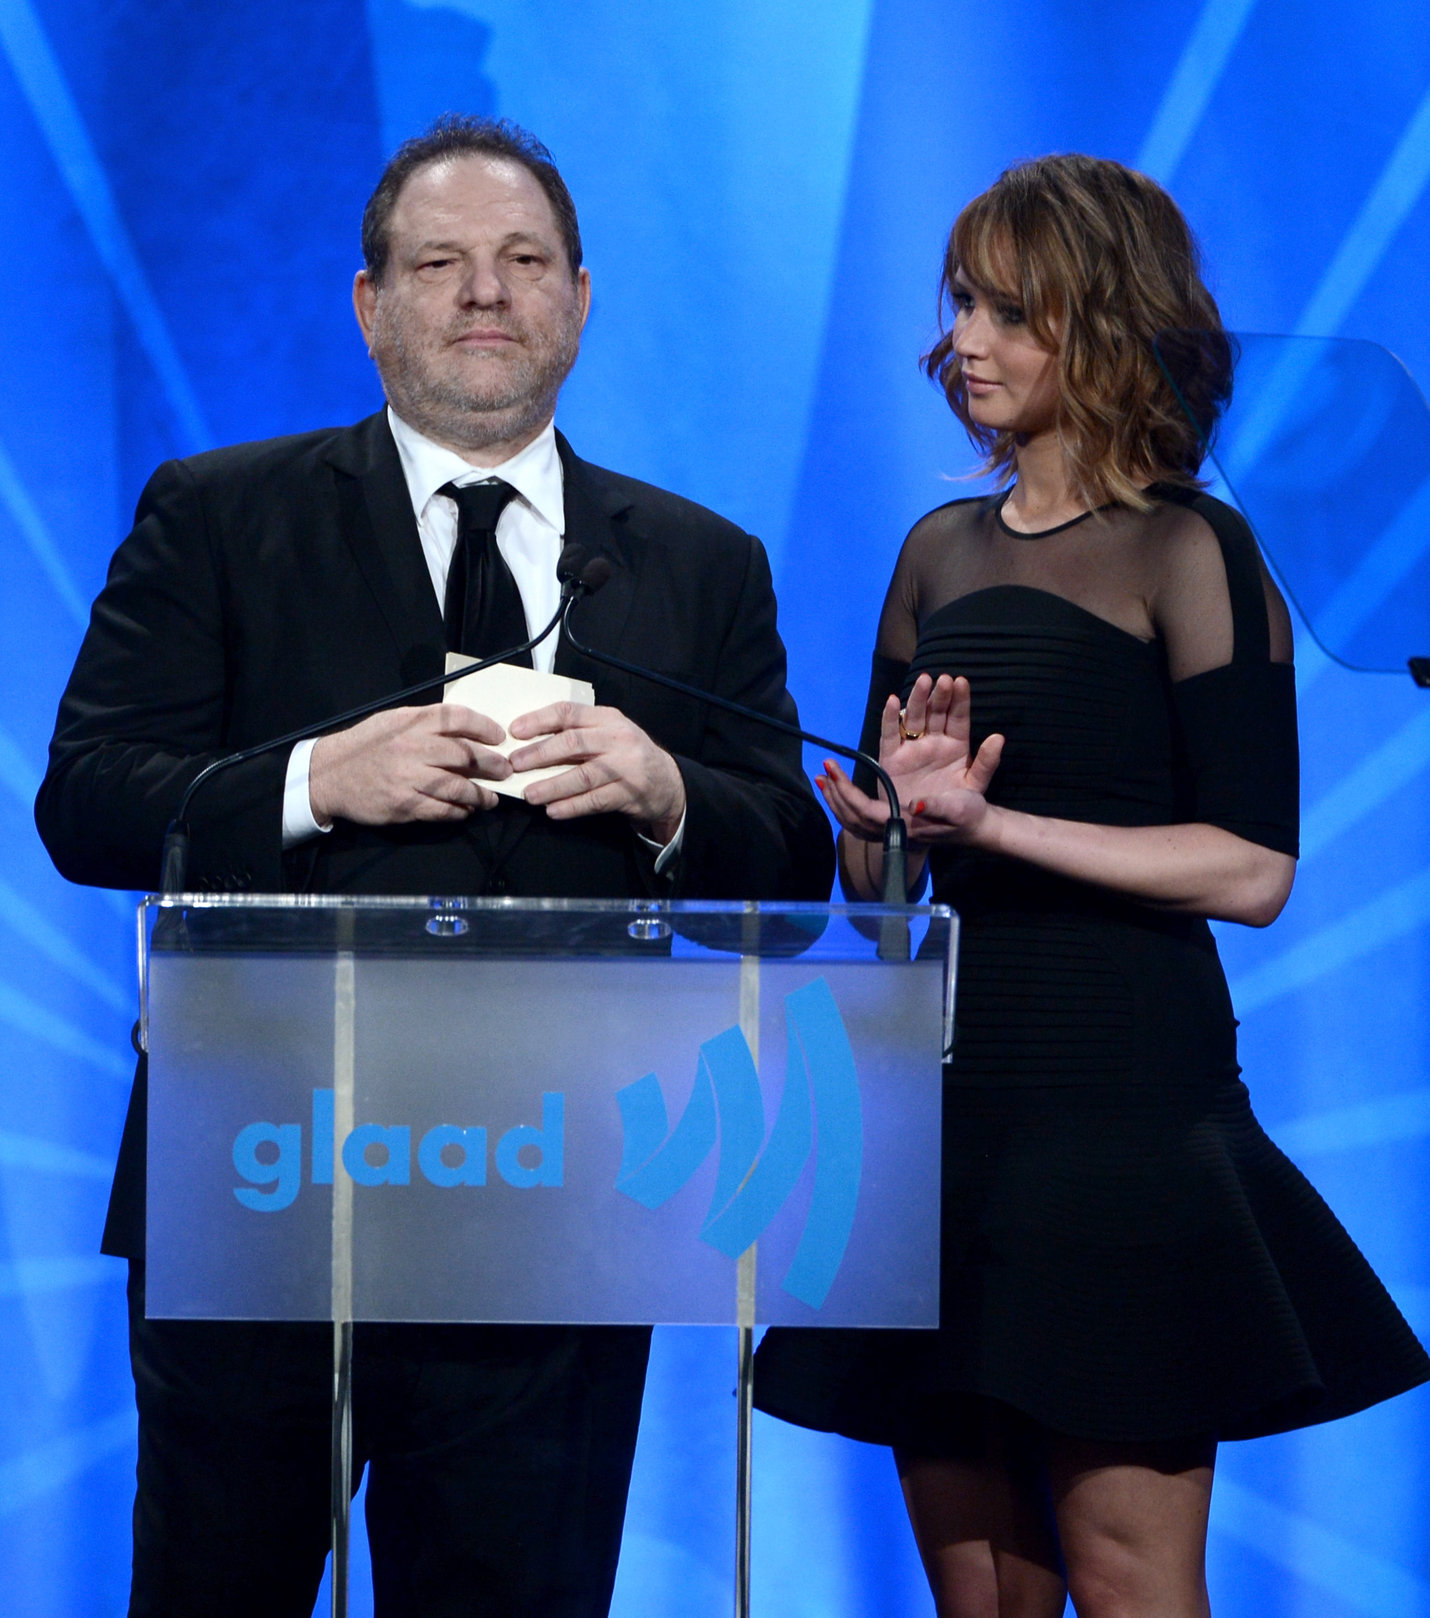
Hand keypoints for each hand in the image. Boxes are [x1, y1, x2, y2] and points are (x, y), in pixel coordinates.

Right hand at [308, 704, 511, 825]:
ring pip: (458, 787)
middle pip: (466, 755)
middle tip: (505, 770)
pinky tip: (467, 810)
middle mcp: (412, 748)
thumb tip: (465, 729)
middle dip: (492, 764)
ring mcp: (408, 778)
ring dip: (481, 794)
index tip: (499, 737)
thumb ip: (426, 723)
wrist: (328, 775)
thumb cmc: (365, 745)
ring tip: (491, 798)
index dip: (485, 727)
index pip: (458, 718)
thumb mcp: (393, 721)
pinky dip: (459, 811)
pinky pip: (441, 810)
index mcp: (412, 723)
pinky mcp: (404, 804)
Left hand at [508, 701, 685, 840]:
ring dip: (552, 786)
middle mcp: (618, 739)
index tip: (515, 731)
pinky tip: (553, 811)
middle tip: (515, 765)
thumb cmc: (627, 755)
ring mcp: (626, 767)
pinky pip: (595, 801)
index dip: (539, 720)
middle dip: (539, 754)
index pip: (569, 712)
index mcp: (608, 718)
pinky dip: (572, 806)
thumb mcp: (608, 734)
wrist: (667, 782)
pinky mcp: (629, 793)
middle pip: (573, 743)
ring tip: (530, 795)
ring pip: (582, 776)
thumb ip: (578, 733)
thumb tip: (529, 742)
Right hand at [818, 673, 1003, 845]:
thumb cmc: (958, 809)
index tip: (960, 682)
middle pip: (937, 712)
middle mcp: (934, 742)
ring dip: (918, 699)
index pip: (959, 718)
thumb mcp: (975, 786)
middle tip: (943, 680)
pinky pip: (890, 734)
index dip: (959, 700)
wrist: (933, 830)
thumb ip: (986, 764)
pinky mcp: (892, 757)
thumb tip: (998, 738)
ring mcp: (913, 748)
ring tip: (924, 681)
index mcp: (957, 746)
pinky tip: (894, 701)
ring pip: (915, 717)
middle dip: (940, 695)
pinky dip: (890, 717)